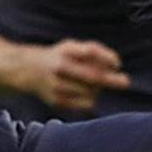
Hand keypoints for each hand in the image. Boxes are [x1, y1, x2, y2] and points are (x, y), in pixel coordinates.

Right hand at [0, 37, 126, 113]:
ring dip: (98, 89)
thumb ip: (92, 51)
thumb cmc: (58, 56)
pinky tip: (84, 94)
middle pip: (92, 75)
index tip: (118, 63)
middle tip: (126, 82)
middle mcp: (60, 67)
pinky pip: (84, 104)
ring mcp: (57, 85)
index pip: (90, 51)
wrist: (26, 70)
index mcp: (65, 51)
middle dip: (111, 79)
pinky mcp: (56, 101)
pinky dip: (90, 100)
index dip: (107, 57)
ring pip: (90, 91)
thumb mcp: (70, 46)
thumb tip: (116, 64)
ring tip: (92, 85)